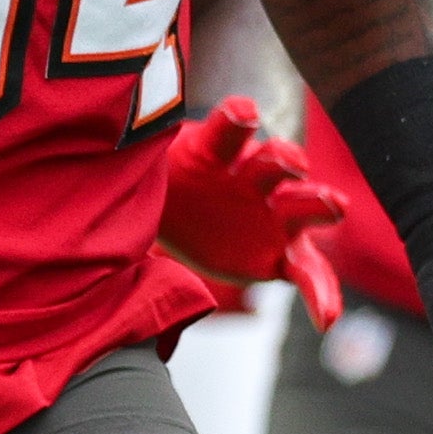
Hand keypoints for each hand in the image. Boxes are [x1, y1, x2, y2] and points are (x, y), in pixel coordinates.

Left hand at [154, 98, 347, 322]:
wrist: (184, 214)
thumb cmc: (169, 183)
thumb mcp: (148, 171)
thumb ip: (135, 167)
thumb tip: (97, 167)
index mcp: (221, 152)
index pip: (229, 131)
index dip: (235, 120)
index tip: (241, 114)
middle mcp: (254, 178)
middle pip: (275, 163)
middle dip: (285, 159)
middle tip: (291, 161)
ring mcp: (273, 215)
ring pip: (301, 205)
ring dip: (317, 204)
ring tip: (335, 206)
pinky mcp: (282, 254)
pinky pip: (307, 273)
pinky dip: (320, 295)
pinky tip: (326, 320)